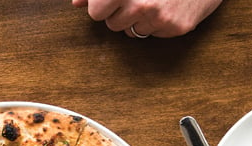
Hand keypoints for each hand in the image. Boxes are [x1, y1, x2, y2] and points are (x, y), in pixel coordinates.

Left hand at [73, 0, 223, 37]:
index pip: (96, 12)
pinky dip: (155, 24)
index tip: (109, 0)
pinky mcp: (175, 27)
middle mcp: (141, 2)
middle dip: (119, 12)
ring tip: (151, 0)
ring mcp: (160, 16)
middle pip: (112, 24)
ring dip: (136, 20)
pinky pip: (152, 35)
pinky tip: (165, 7)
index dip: (101, 5)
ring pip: (131, 32)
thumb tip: (76, 2)